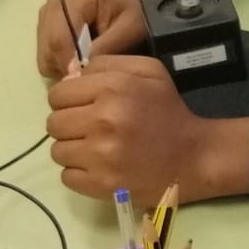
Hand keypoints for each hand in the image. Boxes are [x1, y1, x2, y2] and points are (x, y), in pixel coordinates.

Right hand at [36, 0, 148, 76]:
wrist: (129, 3)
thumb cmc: (134, 15)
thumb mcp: (130, 30)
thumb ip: (105, 48)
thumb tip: (76, 69)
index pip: (60, 37)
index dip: (67, 62)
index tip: (82, 79)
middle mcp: (55, 1)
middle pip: (48, 46)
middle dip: (65, 66)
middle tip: (90, 73)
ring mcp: (46, 12)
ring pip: (44, 54)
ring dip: (63, 65)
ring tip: (88, 62)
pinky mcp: (43, 25)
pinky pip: (45, 55)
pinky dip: (60, 63)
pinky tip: (80, 58)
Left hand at [45, 54, 248, 202]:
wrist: (195, 157)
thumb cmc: (169, 111)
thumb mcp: (148, 72)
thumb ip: (106, 64)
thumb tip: (67, 77)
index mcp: (113, 88)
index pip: (57, 94)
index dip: (70, 100)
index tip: (87, 107)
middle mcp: (103, 121)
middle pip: (53, 123)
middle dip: (70, 125)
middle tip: (94, 129)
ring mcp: (100, 156)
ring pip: (57, 151)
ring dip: (74, 150)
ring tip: (99, 149)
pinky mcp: (101, 184)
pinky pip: (66, 177)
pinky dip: (80, 173)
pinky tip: (102, 167)